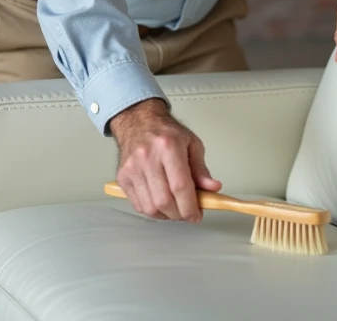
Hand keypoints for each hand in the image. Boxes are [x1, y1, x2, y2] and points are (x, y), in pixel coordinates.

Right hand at [109, 98, 220, 221]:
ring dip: (166, 215)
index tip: (197, 215)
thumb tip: (213, 188)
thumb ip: (201, 169)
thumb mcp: (192, 144)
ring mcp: (133, 169)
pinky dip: (153, 211)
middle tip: (188, 213)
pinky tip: (161, 205)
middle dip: (179, 214)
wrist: (138, 122)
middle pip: (164, 200)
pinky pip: (139, 205)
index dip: (190, 206)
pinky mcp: (123, 177)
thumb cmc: (167, 133)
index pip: (180, 186)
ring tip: (175, 209)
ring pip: (150, 207)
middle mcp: (147, 157)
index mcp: (168, 146)